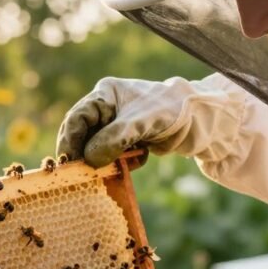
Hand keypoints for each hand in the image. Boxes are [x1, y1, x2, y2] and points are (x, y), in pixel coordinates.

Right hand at [56, 76, 228, 167]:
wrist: (198, 120)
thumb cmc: (168, 111)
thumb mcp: (138, 123)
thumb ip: (112, 139)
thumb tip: (88, 160)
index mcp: (106, 94)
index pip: (77, 117)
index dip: (70, 140)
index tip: (69, 162)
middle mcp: (107, 107)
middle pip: (83, 133)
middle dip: (85, 153)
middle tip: (81, 174)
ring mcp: (116, 124)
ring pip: (97, 147)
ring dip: (105, 159)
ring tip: (119, 164)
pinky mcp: (127, 139)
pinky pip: (113, 154)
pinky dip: (122, 161)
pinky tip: (139, 158)